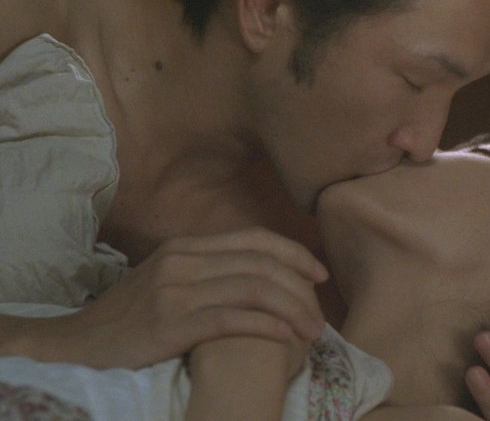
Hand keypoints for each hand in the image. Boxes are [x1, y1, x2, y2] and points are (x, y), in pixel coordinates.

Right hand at [30, 227, 327, 368]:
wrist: (75, 343)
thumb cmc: (129, 317)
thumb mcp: (168, 279)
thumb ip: (209, 270)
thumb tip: (260, 274)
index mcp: (187, 246)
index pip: (255, 239)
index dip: (295, 254)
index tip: (320, 274)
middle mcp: (184, 260)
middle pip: (262, 264)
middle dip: (301, 289)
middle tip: (321, 316)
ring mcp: (175, 290)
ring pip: (253, 289)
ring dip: (292, 310)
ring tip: (312, 332)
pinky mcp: (170, 323)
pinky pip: (231, 319)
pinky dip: (265, 326)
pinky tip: (285, 338)